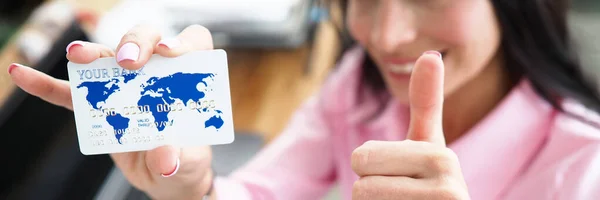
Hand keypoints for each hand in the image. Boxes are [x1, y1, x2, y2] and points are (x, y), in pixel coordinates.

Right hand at [8, 24, 215, 199]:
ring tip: (78, 55)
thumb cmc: (186, 160)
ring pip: (108, 58)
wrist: (167, 177)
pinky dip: (48, 84)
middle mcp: (156, 74)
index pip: (191, 44)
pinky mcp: (100, 106)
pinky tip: (23, 74)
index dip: (182, 42)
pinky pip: (72, 92)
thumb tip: (165, 158)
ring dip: (92, 52)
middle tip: (129, 62)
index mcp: (186, 79)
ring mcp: (125, 86)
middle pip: (147, 41)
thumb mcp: (188, 162)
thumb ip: (178, 156)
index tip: (169, 53)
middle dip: (137, 42)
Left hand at [351, 52, 469, 199]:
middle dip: (370, 190)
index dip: (369, 168)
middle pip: (361, 183)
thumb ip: (426, 104)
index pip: (363, 158)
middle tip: (399, 195)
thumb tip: (431, 54)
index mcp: (441, 156)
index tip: (402, 167)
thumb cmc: (430, 188)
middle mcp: (448, 187)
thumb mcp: (427, 147)